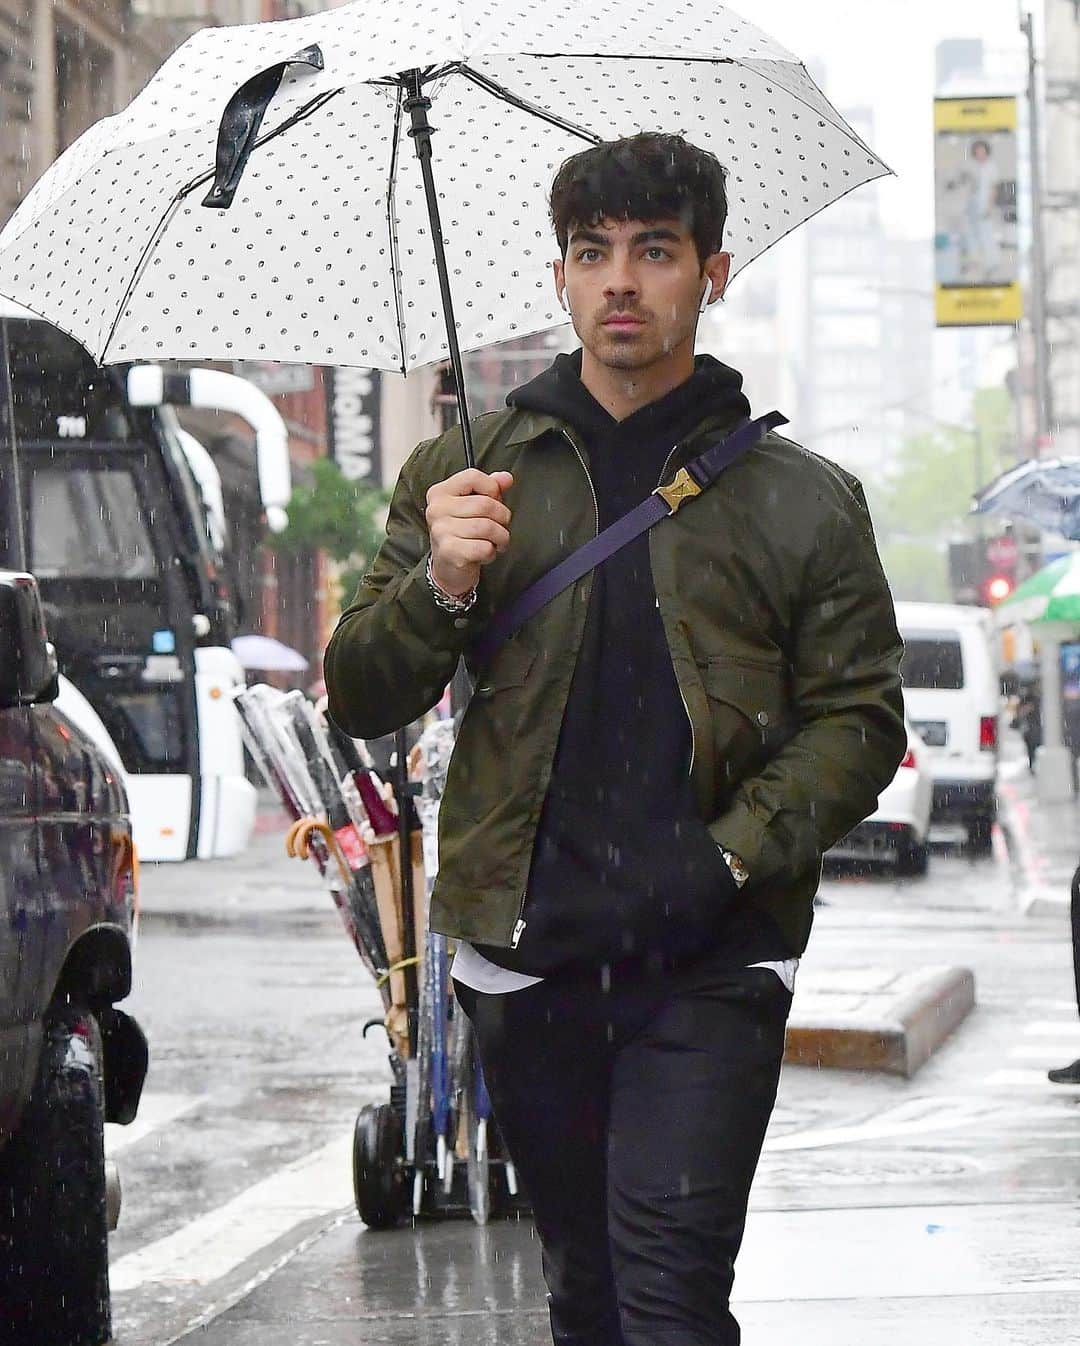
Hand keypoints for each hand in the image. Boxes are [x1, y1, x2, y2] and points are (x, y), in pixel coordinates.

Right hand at [425, 469, 513, 596]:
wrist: (448, 567)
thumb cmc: (462, 533)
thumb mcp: (474, 506)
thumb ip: (491, 488)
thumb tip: (506, 478)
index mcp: (440, 492)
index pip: (473, 476)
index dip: (492, 489)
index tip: (494, 501)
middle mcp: (437, 509)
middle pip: (485, 504)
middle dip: (502, 518)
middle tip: (500, 527)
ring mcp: (441, 530)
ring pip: (488, 527)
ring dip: (500, 537)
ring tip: (495, 542)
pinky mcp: (450, 551)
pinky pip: (485, 547)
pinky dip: (491, 552)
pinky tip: (484, 553)